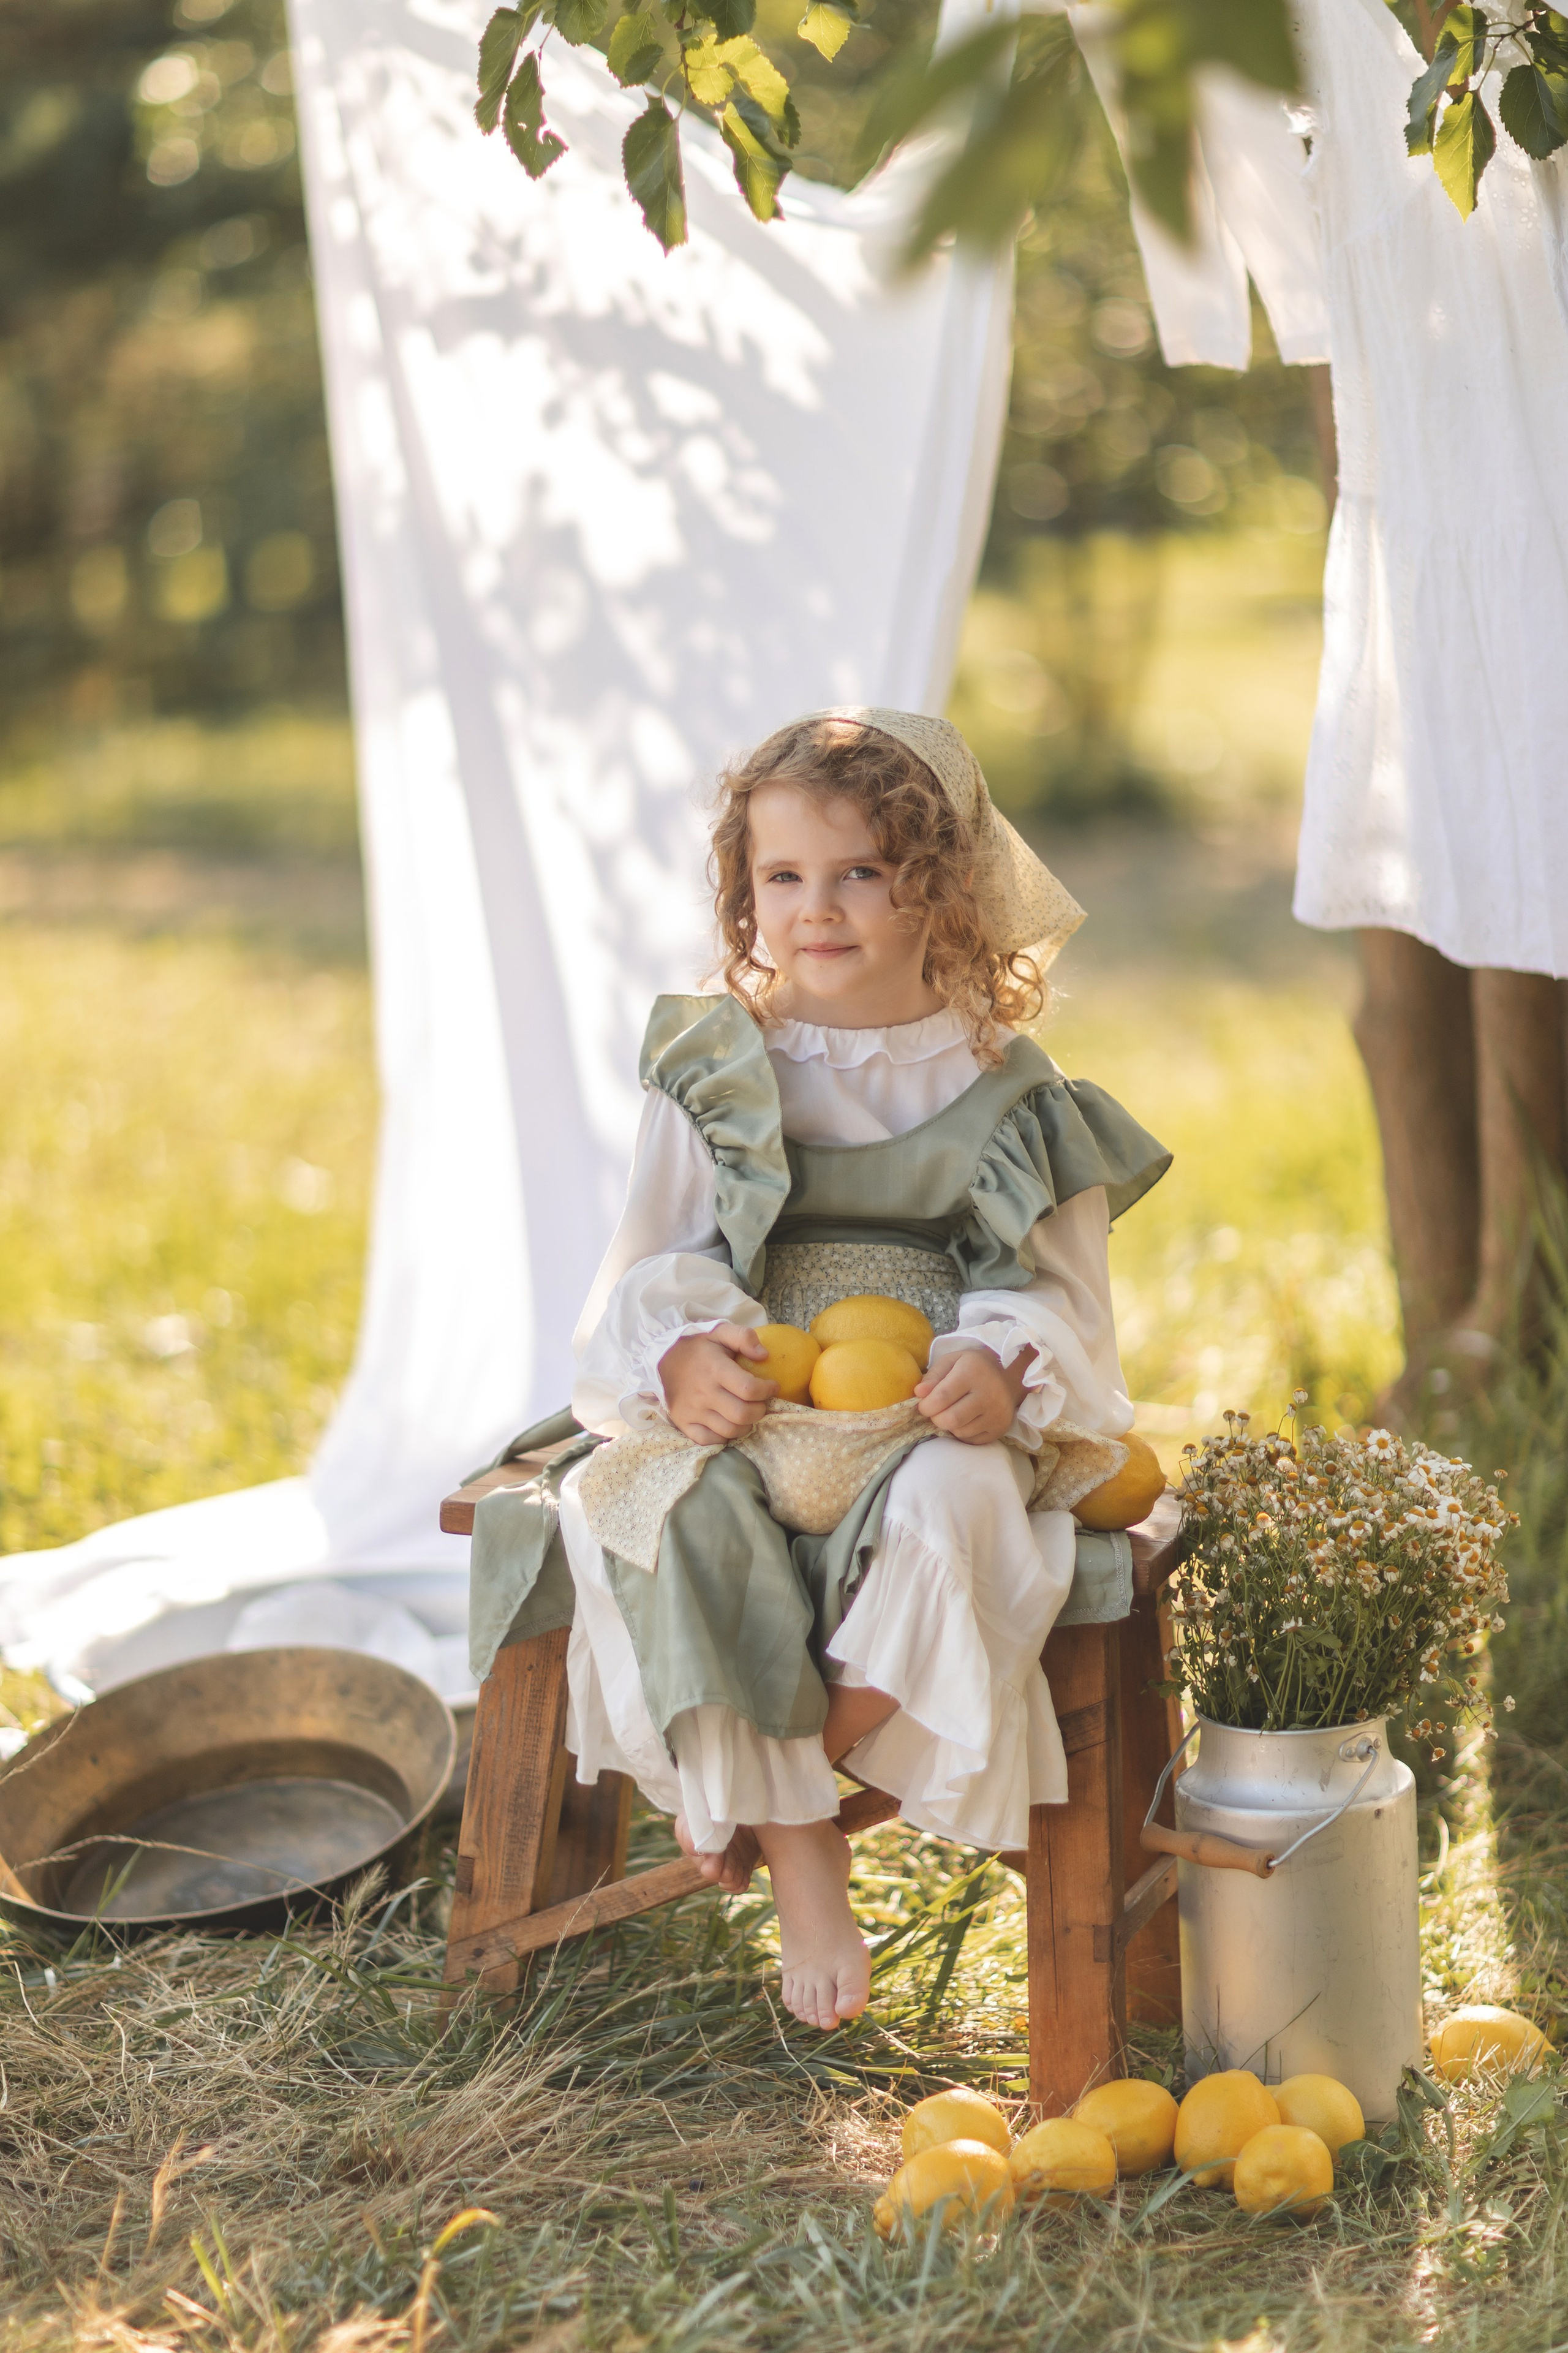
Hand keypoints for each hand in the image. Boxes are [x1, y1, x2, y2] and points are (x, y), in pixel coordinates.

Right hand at [660, 1321, 775, 1444]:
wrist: (662, 1359)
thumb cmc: (697, 1348)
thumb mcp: (719, 1332)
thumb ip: (744, 1337)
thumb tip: (764, 1355)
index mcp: (715, 1369)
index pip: (749, 1389)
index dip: (767, 1390)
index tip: (772, 1386)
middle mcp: (704, 1393)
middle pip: (743, 1414)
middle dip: (760, 1410)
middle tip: (760, 1402)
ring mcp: (693, 1411)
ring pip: (730, 1430)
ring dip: (746, 1425)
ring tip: (747, 1413)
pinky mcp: (684, 1423)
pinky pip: (710, 1440)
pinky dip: (724, 1436)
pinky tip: (728, 1424)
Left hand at [914, 1345, 1032, 1444]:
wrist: (1009, 1377)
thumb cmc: (973, 1368)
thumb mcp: (952, 1362)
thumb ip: (933, 1376)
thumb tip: (918, 1393)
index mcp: (973, 1372)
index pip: (942, 1397)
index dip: (926, 1406)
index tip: (924, 1405)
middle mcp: (988, 1394)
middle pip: (950, 1419)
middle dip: (936, 1418)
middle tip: (936, 1411)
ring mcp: (997, 1414)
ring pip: (960, 1431)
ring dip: (949, 1425)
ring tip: (953, 1412)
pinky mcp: (1000, 1429)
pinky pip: (971, 1440)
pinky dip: (962, 1433)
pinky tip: (966, 1419)